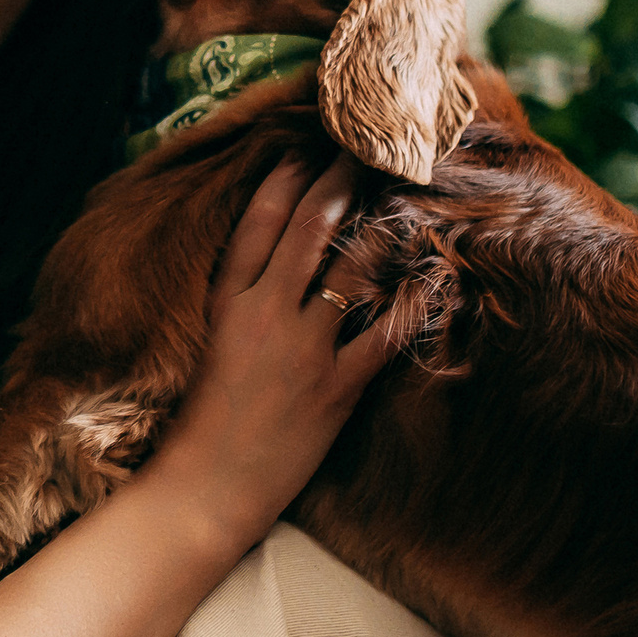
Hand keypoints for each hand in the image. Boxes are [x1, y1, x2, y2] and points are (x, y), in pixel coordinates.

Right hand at [145, 154, 402, 551]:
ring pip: (348, 270)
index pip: (258, 225)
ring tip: (403, 193)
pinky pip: (382, 339)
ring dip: (380, 228)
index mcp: (227, 303)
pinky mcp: (333, 390)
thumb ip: (240, 308)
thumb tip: (272, 273)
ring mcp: (301, 350)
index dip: (285, 182)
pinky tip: (434, 280)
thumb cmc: (203, 424)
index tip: (305, 150)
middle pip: (307, 231)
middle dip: (338, 183)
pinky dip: (411, 308)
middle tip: (365, 148)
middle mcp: (264, 314)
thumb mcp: (211, 348)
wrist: (204, 488)